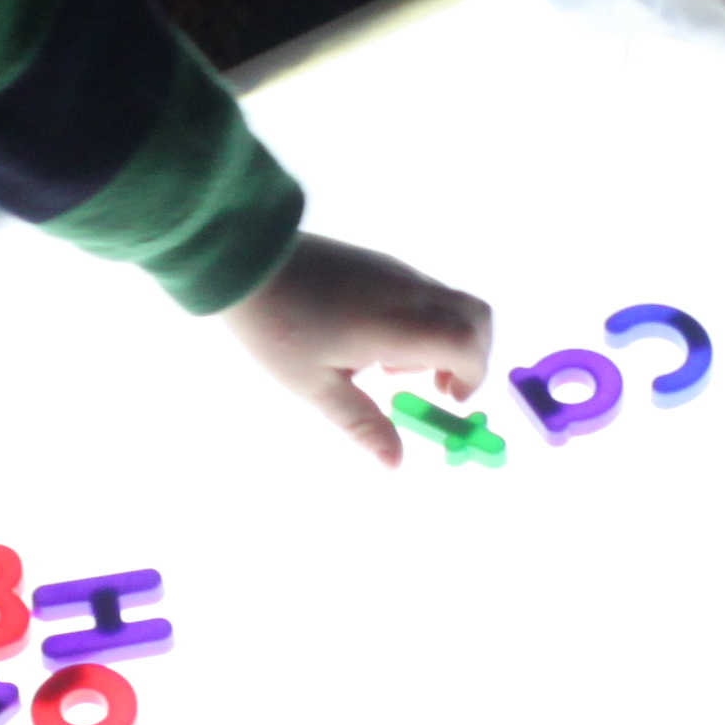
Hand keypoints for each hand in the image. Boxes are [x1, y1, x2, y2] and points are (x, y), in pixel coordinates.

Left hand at [224, 233, 494, 469]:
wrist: (247, 259)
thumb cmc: (276, 328)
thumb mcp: (315, 387)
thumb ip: (362, 424)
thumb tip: (396, 464)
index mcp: (394, 324)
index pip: (467, 342)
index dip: (472, 375)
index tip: (446, 399)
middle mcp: (407, 292)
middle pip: (477, 316)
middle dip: (472, 357)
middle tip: (437, 387)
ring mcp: (397, 273)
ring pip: (453, 303)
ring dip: (444, 341)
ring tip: (388, 366)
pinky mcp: (383, 265)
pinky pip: (427, 294)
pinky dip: (425, 324)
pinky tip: (375, 342)